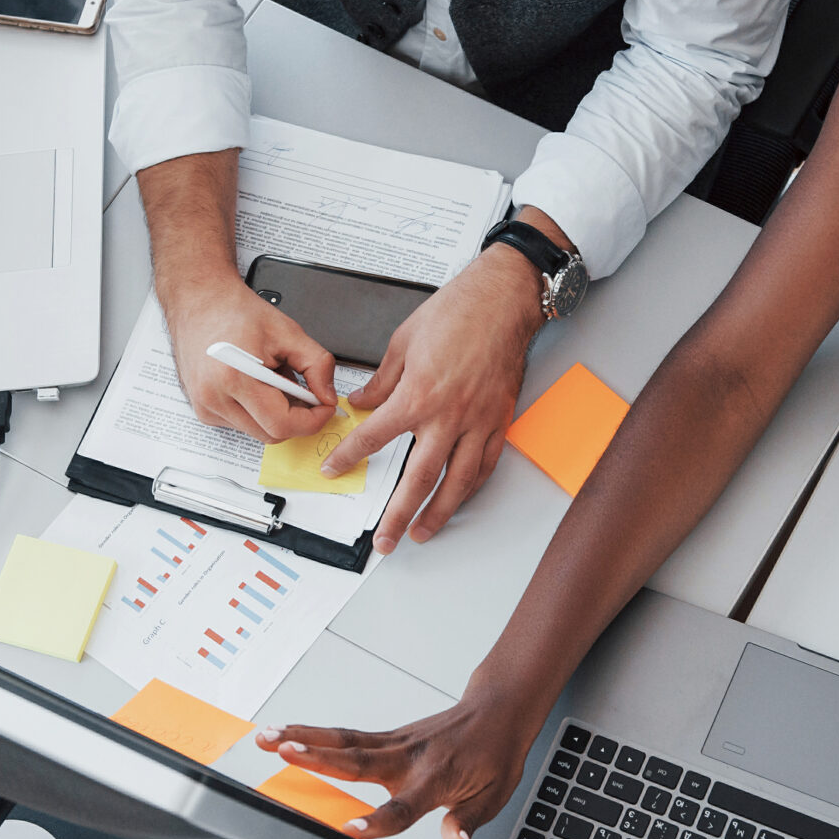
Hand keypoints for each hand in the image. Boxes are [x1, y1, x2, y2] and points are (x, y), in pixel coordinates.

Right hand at [161, 275, 337, 444]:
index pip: (281, 424)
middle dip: (297, 418)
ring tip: (277, 380)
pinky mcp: (204, 410)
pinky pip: (243, 424)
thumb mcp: (287, 332)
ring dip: (277, 414)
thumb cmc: (235, 312)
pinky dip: (259, 412)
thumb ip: (316, 365)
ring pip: (258, 431)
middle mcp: (213, 398)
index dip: (312, 420)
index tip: (325, 407)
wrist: (200, 301)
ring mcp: (206, 407)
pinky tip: (259, 385)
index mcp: (234, 378)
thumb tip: (328, 396)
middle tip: (307, 392)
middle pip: (271, 433)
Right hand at [257, 688, 546, 838]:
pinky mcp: (387, 736)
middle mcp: (408, 758)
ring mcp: (395, 743)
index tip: (350, 829)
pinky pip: (347, 734)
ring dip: (304, 737)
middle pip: (356, 760)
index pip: (401, 807)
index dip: (376, 822)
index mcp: (434, 780)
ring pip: (344, 740)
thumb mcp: (493, 796)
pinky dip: (315, 733)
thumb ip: (467, 822)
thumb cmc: (493, 754)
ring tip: (268, 737)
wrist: (497, 712)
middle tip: (282, 752)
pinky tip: (289, 733)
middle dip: (316, 758)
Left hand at [322, 246, 541, 552]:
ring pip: (458, 481)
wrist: (503, 299)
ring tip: (422, 532)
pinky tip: (460, 497)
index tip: (335, 469)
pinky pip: (486, 464)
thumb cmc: (458, 311)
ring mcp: (478, 421)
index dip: (350, 457)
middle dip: (399, 514)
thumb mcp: (403, 341)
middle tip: (385, 539)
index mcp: (419, 394)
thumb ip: (382, 379)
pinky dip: (471, 486)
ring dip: (438, 512)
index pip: (375, 436)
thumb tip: (363, 400)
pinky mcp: (499, 420)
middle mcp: (449, 415)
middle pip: (419, 477)